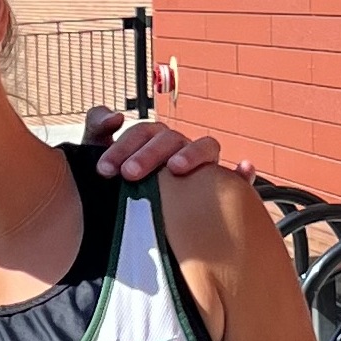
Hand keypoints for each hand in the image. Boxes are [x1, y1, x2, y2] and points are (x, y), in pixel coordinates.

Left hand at [83, 106, 255, 182]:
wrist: (124, 224)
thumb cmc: (117, 184)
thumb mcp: (99, 156)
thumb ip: (97, 130)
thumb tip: (116, 116)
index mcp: (152, 140)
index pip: (144, 132)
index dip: (124, 146)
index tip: (105, 170)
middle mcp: (178, 149)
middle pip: (172, 139)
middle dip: (150, 154)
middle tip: (130, 174)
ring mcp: (201, 166)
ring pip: (207, 148)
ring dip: (193, 154)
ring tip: (176, 168)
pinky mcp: (220, 189)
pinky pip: (237, 179)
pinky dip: (242, 173)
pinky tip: (242, 171)